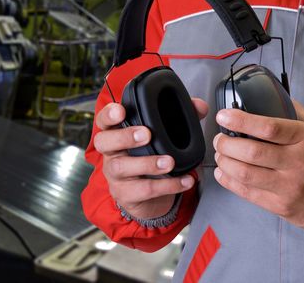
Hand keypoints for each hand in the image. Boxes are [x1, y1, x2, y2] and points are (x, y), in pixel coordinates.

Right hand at [94, 99, 207, 219]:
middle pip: (104, 142)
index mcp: (117, 134)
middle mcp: (111, 153)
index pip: (104, 121)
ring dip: (147, 163)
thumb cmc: (151, 159)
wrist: (147, 197)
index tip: (120, 111)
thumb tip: (199, 106)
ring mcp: (115, 175)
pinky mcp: (125, 194)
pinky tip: (184, 180)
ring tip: (169, 162)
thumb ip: (180, 117)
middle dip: (124, 136)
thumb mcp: (163, 137)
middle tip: (146, 135)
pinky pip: (143, 190)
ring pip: (121, 167)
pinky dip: (167, 185)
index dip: (108, 115)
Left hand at [213, 100, 303, 232]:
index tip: (224, 116)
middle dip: (226, 144)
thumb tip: (270, 93)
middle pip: (251, 152)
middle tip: (220, 139)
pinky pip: (247, 193)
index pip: (269, 127)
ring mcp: (289, 186)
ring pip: (245, 173)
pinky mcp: (281, 205)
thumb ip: (294, 112)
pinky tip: (223, 172)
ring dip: (224, 162)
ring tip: (220, 155)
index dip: (241, 121)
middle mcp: (298, 162)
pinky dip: (228, 181)